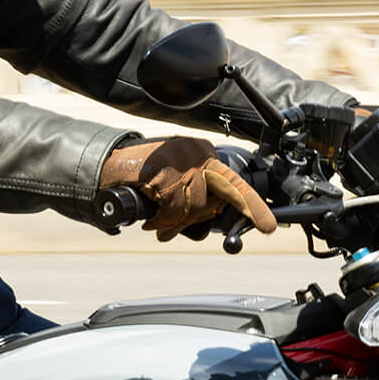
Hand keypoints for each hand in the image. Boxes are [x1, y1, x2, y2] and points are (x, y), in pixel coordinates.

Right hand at [100, 137, 276, 242]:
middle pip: (215, 200)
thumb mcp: (178, 186)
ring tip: (159, 221)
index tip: (268, 225)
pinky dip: (163, 220)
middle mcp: (198, 153)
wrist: (110, 167)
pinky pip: (174, 209)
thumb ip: (198, 201)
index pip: (236, 182)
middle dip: (196, 219)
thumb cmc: (146, 180)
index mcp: (205, 153)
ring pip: (195, 207)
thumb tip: (211, 227)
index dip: (252, 206)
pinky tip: (152, 218)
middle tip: (173, 226)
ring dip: (176, 222)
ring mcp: (182, 161)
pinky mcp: (165, 171)